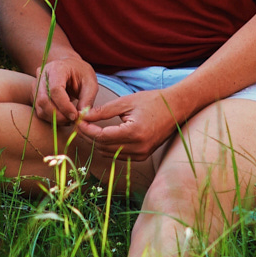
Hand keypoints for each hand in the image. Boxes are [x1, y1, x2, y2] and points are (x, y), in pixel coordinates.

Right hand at [31, 55, 97, 125]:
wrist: (71, 67)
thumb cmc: (81, 73)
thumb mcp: (91, 83)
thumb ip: (87, 99)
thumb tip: (81, 116)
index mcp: (57, 68)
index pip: (55, 89)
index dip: (64, 106)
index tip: (75, 115)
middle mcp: (42, 74)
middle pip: (44, 99)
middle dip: (58, 115)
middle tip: (72, 120)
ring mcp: (36, 84)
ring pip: (40, 107)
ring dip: (54, 118)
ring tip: (68, 120)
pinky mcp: (34, 94)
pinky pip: (39, 110)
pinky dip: (50, 118)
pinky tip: (62, 117)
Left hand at [75, 87, 196, 161]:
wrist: (176, 108)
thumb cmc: (152, 101)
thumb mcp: (126, 102)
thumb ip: (104, 111)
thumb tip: (84, 116)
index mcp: (134, 132)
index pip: (102, 137)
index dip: (87, 130)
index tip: (78, 122)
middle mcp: (138, 147)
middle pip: (104, 147)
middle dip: (90, 136)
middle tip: (81, 124)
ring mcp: (142, 154)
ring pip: (110, 154)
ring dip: (98, 143)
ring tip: (90, 128)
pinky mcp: (143, 155)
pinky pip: (119, 156)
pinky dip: (109, 147)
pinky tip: (104, 135)